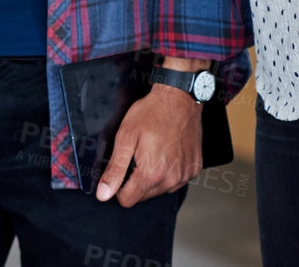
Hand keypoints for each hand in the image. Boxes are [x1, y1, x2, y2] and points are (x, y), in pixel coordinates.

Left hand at [95, 83, 202, 205]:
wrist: (180, 98)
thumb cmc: (151, 113)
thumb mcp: (125, 137)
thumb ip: (114, 169)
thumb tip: (103, 195)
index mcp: (151, 174)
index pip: (127, 200)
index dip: (118, 186)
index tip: (121, 168)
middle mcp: (171, 180)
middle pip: (143, 196)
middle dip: (135, 180)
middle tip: (137, 154)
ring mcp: (185, 175)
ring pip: (160, 189)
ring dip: (153, 176)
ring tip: (152, 150)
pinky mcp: (194, 169)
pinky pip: (176, 180)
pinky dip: (169, 171)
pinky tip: (167, 152)